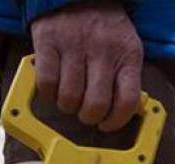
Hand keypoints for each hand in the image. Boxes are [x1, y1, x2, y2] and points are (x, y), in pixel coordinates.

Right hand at [31, 0, 142, 131]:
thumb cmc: (106, 27)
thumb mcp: (127, 48)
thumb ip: (127, 77)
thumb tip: (124, 112)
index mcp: (128, 56)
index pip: (127, 101)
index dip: (116, 121)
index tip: (107, 125)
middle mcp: (103, 51)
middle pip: (96, 105)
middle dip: (89, 117)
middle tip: (85, 113)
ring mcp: (74, 46)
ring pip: (69, 98)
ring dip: (67, 107)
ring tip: (69, 99)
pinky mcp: (48, 41)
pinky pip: (46, 83)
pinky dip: (48, 94)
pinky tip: (53, 89)